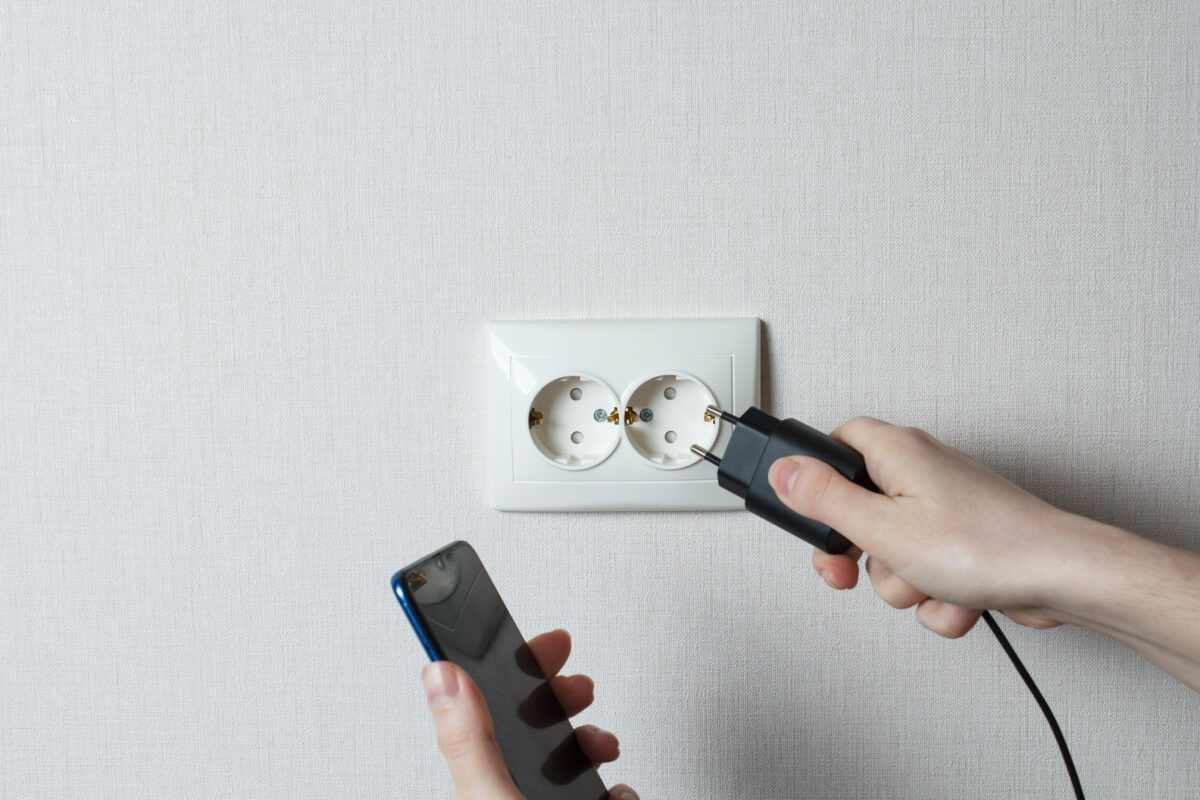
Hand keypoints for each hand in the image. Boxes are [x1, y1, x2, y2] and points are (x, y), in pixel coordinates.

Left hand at [422, 629, 638, 799]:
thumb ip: (469, 741)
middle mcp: (506, 790)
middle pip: (530, 723)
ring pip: (568, 757)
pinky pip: (599, 793)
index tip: (542, 639)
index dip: (512, 666)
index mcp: (477, 780)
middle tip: (579, 685)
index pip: (485, 705)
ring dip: (593, 741)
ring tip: (603, 745)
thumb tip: (441, 673)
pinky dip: (615, 789)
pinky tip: (616, 793)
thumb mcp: (489, 796)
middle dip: (561, 696)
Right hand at [768, 417, 1091, 636]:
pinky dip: (935, 598)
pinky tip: (955, 598)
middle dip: (856, 553)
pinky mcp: (964, 546)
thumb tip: (783, 472)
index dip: (814, 473)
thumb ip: (823, 500)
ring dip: (901, 583)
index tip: (807, 512)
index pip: (836, 440)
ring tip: (927, 582)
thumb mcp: (882, 526)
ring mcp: (945, 510)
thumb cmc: (988, 545)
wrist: (1062, 579)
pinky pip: (926, 576)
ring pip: (891, 553)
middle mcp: (922, 473)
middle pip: (858, 508)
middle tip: (850, 570)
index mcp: (897, 451)